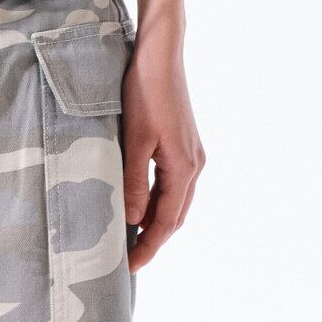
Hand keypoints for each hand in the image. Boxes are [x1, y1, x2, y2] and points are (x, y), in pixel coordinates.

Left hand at [121, 23, 205, 272]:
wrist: (161, 54)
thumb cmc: (145, 92)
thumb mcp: (134, 139)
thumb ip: (133, 181)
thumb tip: (132, 221)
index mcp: (184, 168)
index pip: (166, 222)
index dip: (148, 246)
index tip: (129, 267)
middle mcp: (194, 165)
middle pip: (174, 215)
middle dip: (153, 238)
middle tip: (127, 258)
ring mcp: (191, 153)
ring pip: (174, 199)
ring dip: (155, 218)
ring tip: (130, 235)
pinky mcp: (184, 142)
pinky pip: (172, 182)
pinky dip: (157, 198)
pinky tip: (139, 199)